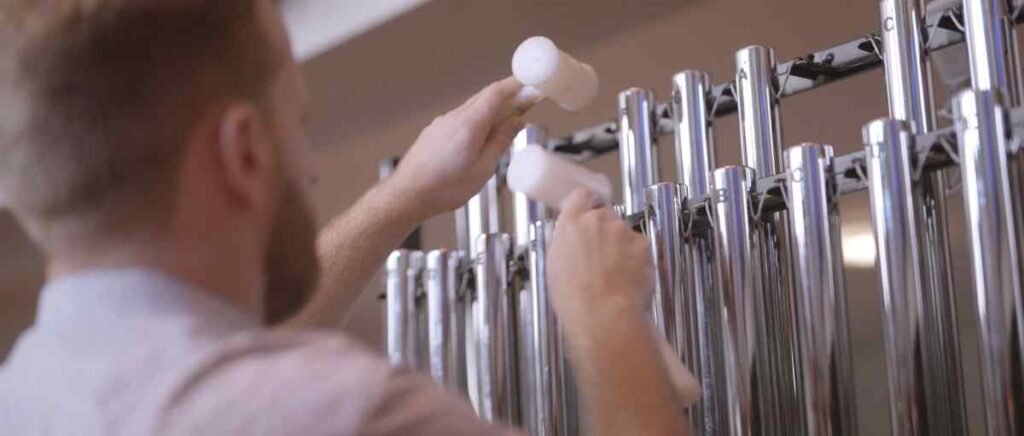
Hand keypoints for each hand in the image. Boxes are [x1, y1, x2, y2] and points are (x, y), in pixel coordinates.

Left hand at [383, 77, 528, 220]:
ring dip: (492, 108)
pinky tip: (482, 134)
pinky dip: (477, 118)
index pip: (496, 93)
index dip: (516, 85)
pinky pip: (461, 117)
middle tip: (526, 99)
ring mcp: (442, 123)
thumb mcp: (483, 169)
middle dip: (508, 94)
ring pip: (472, 107)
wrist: (408, 194)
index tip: (530, 83)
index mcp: (469, 125)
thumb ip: (500, 141)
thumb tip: (516, 123)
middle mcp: (453, 118)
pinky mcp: (435, 131)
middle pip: (485, 96)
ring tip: (507, 121)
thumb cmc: (443, 188)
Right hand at [547, 189, 654, 332]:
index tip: (590, 210)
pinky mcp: (642, 244)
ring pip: (624, 233)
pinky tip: (629, 279)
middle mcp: (596, 220)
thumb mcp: (555, 267)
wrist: (604, 313)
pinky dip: (637, 260)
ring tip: (616, 275)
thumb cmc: (575, 298)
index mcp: (570, 224)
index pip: (582, 195)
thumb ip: (566, 244)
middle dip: (606, 232)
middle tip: (603, 257)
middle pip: (605, 216)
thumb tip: (572, 241)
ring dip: (622, 248)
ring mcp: (621, 230)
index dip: (588, 202)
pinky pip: (640, 248)